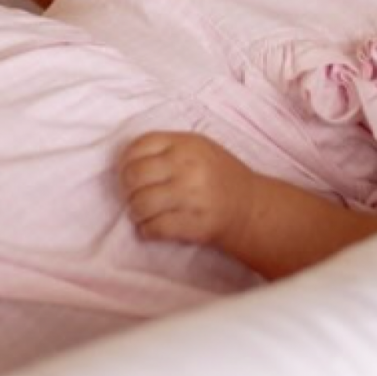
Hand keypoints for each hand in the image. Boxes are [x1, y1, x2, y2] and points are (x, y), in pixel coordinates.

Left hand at [120, 131, 256, 248]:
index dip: (126, 161)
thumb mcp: (198, 148)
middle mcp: (188, 167)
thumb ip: (167, 148)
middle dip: (127, 188)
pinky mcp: (195, 224)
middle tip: (133, 195)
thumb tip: (127, 160)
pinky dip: (146, 231)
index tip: (127, 172)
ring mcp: (191, 196)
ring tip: (141, 214)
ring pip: (141, 204)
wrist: (251, 207)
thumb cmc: (219, 175)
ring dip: (135, 212)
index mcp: (186, 144)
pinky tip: (150, 229)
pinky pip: (156, 228)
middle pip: (135, 175)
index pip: (139, 146)